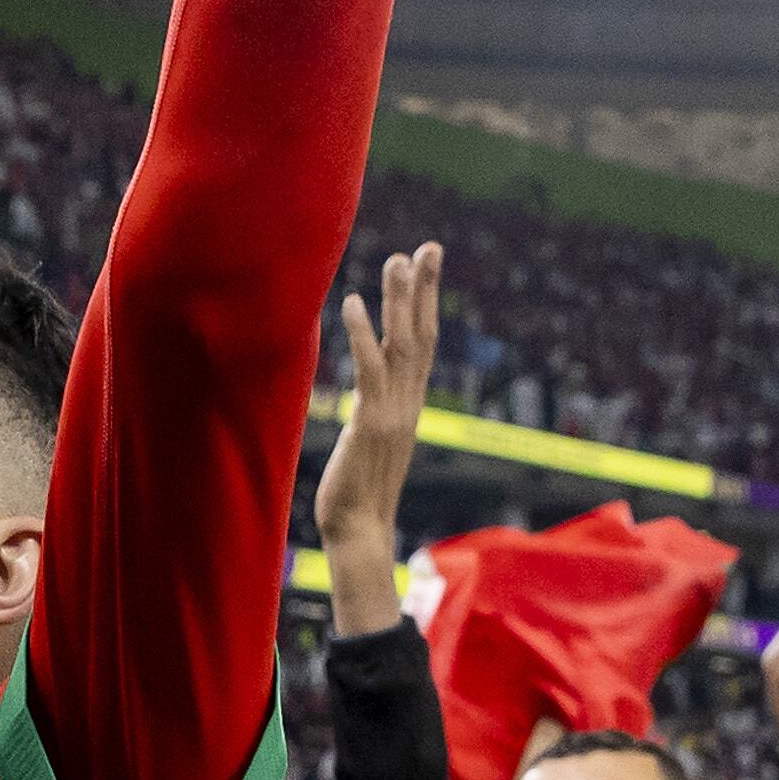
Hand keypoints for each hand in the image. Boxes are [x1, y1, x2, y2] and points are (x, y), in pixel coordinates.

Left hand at [316, 242, 443, 635]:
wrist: (359, 533)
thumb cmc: (356, 496)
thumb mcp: (366, 445)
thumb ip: (370, 417)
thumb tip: (360, 404)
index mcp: (409, 407)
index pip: (424, 345)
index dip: (428, 304)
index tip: (428, 266)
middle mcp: (408, 404)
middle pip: (423, 336)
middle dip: (426, 289)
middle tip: (428, 247)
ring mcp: (393, 413)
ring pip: (403, 346)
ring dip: (400, 301)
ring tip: (395, 260)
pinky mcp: (370, 424)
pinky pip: (368, 370)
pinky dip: (361, 334)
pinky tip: (350, 302)